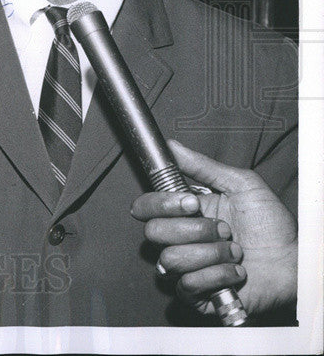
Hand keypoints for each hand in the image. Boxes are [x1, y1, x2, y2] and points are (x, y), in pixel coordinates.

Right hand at [130, 139, 296, 316]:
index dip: (162, 204)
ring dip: (211, 254)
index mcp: (183, 213)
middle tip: (224, 229)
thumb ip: (202, 166)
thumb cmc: (272, 224)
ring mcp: (187, 268)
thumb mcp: (241, 185)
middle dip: (195, 230)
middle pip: (154, 232)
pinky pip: (188, 285)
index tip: (193, 203)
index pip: (145, 207)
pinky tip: (236, 272)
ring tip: (235, 252)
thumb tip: (172, 146)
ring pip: (171, 259)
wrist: (295, 260)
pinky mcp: (198, 295)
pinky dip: (218, 276)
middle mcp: (180, 240)